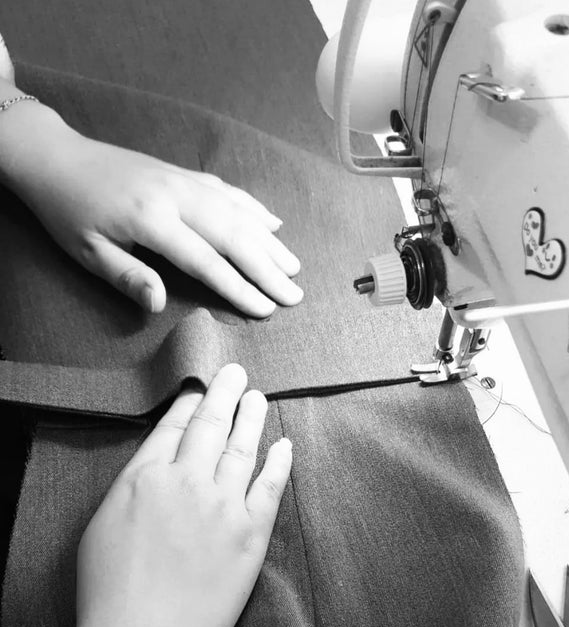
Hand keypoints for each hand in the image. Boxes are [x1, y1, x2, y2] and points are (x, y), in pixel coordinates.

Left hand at [11, 115, 302, 316]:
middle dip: (268, 268)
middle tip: (295, 294)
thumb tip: (158, 304)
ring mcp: (183, 180)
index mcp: (151, 219)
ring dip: (269, 240)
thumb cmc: (69, 211)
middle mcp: (176, 195)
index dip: (239, 288)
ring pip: (238, 212)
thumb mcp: (87, 251)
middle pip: (234, 235)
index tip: (266, 309)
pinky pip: (228, 191)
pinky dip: (254, 207)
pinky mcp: (183, 173)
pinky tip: (273, 222)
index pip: (206, 261)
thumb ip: (127, 277)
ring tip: (294, 267)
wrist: (57, 157)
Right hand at [75, 363, 291, 626]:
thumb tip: (156, 467)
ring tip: (258, 397)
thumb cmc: (109, 592)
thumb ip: (134, 486)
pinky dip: (279, 462)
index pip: (174, 427)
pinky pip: (270, 487)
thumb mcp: (104, 524)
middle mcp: (188, 481)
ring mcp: (223, 506)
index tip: (201, 388)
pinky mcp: (251, 534)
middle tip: (236, 372)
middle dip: (224, 393)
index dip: (191, 404)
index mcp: (146, 477)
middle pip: (211, 425)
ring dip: (253, 418)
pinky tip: (284, 445)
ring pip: (243, 448)